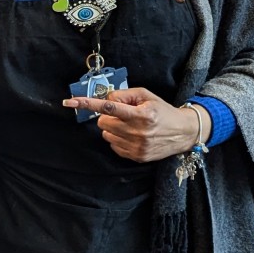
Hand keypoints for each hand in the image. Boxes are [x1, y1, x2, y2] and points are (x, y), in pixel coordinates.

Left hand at [61, 87, 200, 163]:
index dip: (88, 104)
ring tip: (129, 125)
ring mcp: (136, 147)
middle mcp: (138, 132)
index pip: (109, 108)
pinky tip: (132, 135)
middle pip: (103, 122)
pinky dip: (118, 139)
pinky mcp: (136, 157)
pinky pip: (113, 146)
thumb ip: (124, 95)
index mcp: (141, 114)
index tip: (70, 101)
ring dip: (113, 128)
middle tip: (123, 115)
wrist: (183, 132)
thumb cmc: (162, 111)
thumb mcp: (146, 96)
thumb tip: (105, 99)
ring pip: (106, 135)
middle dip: (108, 117)